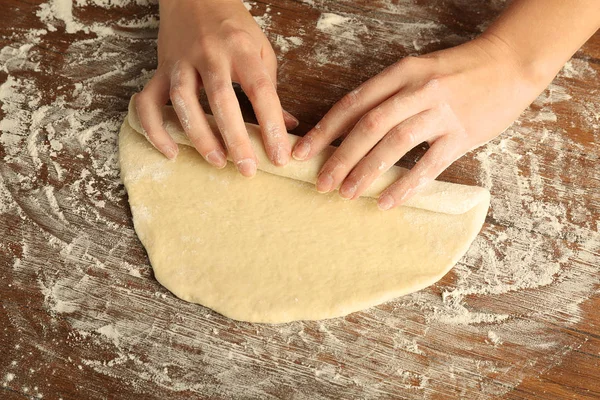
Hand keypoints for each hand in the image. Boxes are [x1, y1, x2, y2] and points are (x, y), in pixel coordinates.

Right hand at [136, 0, 297, 176]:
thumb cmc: (233, 27)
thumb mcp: (260, 50)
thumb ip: (269, 88)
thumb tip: (285, 126)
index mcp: (241, 49)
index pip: (259, 89)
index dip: (270, 124)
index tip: (279, 156)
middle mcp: (209, 54)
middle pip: (221, 99)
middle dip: (235, 138)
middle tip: (248, 170)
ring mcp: (181, 62)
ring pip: (184, 100)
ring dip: (199, 135)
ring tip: (217, 162)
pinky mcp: (160, 70)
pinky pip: (149, 101)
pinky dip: (154, 129)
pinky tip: (170, 151)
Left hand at [292, 36, 546, 208]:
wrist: (510, 63)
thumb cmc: (458, 71)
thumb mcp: (418, 72)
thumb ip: (388, 97)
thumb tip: (351, 132)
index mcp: (400, 73)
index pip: (352, 104)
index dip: (324, 131)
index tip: (302, 153)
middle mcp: (416, 90)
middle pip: (367, 126)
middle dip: (339, 157)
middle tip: (320, 182)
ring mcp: (441, 112)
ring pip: (394, 144)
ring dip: (366, 171)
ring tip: (346, 194)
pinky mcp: (463, 133)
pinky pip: (429, 164)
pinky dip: (406, 185)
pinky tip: (387, 202)